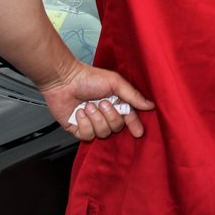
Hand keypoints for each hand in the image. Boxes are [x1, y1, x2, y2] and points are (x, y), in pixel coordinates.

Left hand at [39, 62, 154, 141]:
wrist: (64, 80)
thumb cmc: (89, 78)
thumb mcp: (115, 83)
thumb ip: (132, 96)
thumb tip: (150, 105)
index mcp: (116, 104)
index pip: (129, 118)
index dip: (134, 125)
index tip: (138, 132)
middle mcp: (105, 115)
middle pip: (116, 128)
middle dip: (109, 116)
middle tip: (102, 103)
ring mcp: (92, 123)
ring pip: (102, 133)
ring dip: (95, 118)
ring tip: (87, 106)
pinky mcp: (78, 129)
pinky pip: (87, 136)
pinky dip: (84, 123)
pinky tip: (79, 113)